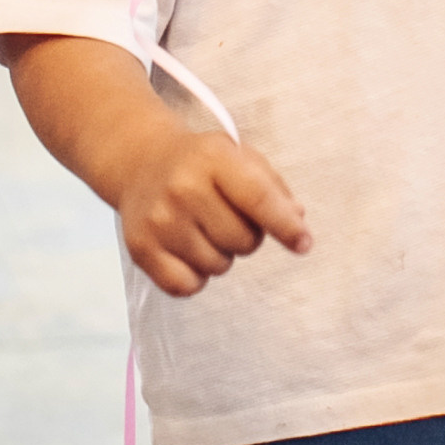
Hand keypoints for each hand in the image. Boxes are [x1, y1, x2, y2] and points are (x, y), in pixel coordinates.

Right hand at [121, 127, 310, 299]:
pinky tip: (187, 250)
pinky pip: (187, 286)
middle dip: (247, 237)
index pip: (258, 198)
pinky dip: (195, 277)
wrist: (141, 163)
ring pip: (218, 266)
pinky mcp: (141, 248)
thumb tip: (297, 220)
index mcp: (213, 157)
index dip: (286, 226)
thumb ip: (273, 189)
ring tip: (203, 229)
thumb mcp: (240, 158)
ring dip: (220, 255)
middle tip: (227, 218)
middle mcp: (183, 187)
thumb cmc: (201, 165)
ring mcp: (160, 220)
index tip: (303, 244)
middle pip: (243, 241)